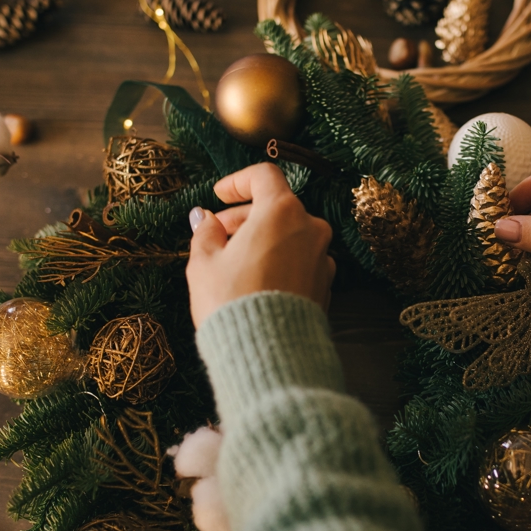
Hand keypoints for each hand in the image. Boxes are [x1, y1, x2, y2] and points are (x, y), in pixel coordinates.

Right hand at [186, 163, 334, 327]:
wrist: (268, 354)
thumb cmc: (232, 302)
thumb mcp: (204, 263)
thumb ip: (205, 233)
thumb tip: (205, 220)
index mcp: (283, 212)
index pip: (263, 176)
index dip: (237, 182)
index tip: (218, 195)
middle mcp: (311, 229)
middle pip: (277, 207)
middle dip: (245, 216)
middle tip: (217, 233)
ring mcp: (323, 258)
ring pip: (290, 235)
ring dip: (263, 239)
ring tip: (233, 261)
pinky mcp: (326, 285)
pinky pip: (299, 261)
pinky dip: (279, 261)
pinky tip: (256, 280)